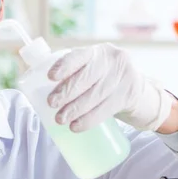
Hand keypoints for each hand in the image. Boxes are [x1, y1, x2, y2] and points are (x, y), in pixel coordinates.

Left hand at [47, 43, 174, 132]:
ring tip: (60, 119)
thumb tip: (38, 91)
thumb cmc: (105, 83)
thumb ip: (75, 75)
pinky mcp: (129, 94)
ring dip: (75, 110)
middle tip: (51, 104)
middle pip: (86, 77)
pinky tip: (76, 126)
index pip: (79, 55)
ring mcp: (124, 76)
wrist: (140, 93)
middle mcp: (113, 60)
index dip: (65, 65)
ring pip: (94, 95)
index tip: (50, 77)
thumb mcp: (94, 71)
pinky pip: (105, 109)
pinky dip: (88, 120)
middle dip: (66, 92)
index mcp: (97, 52)